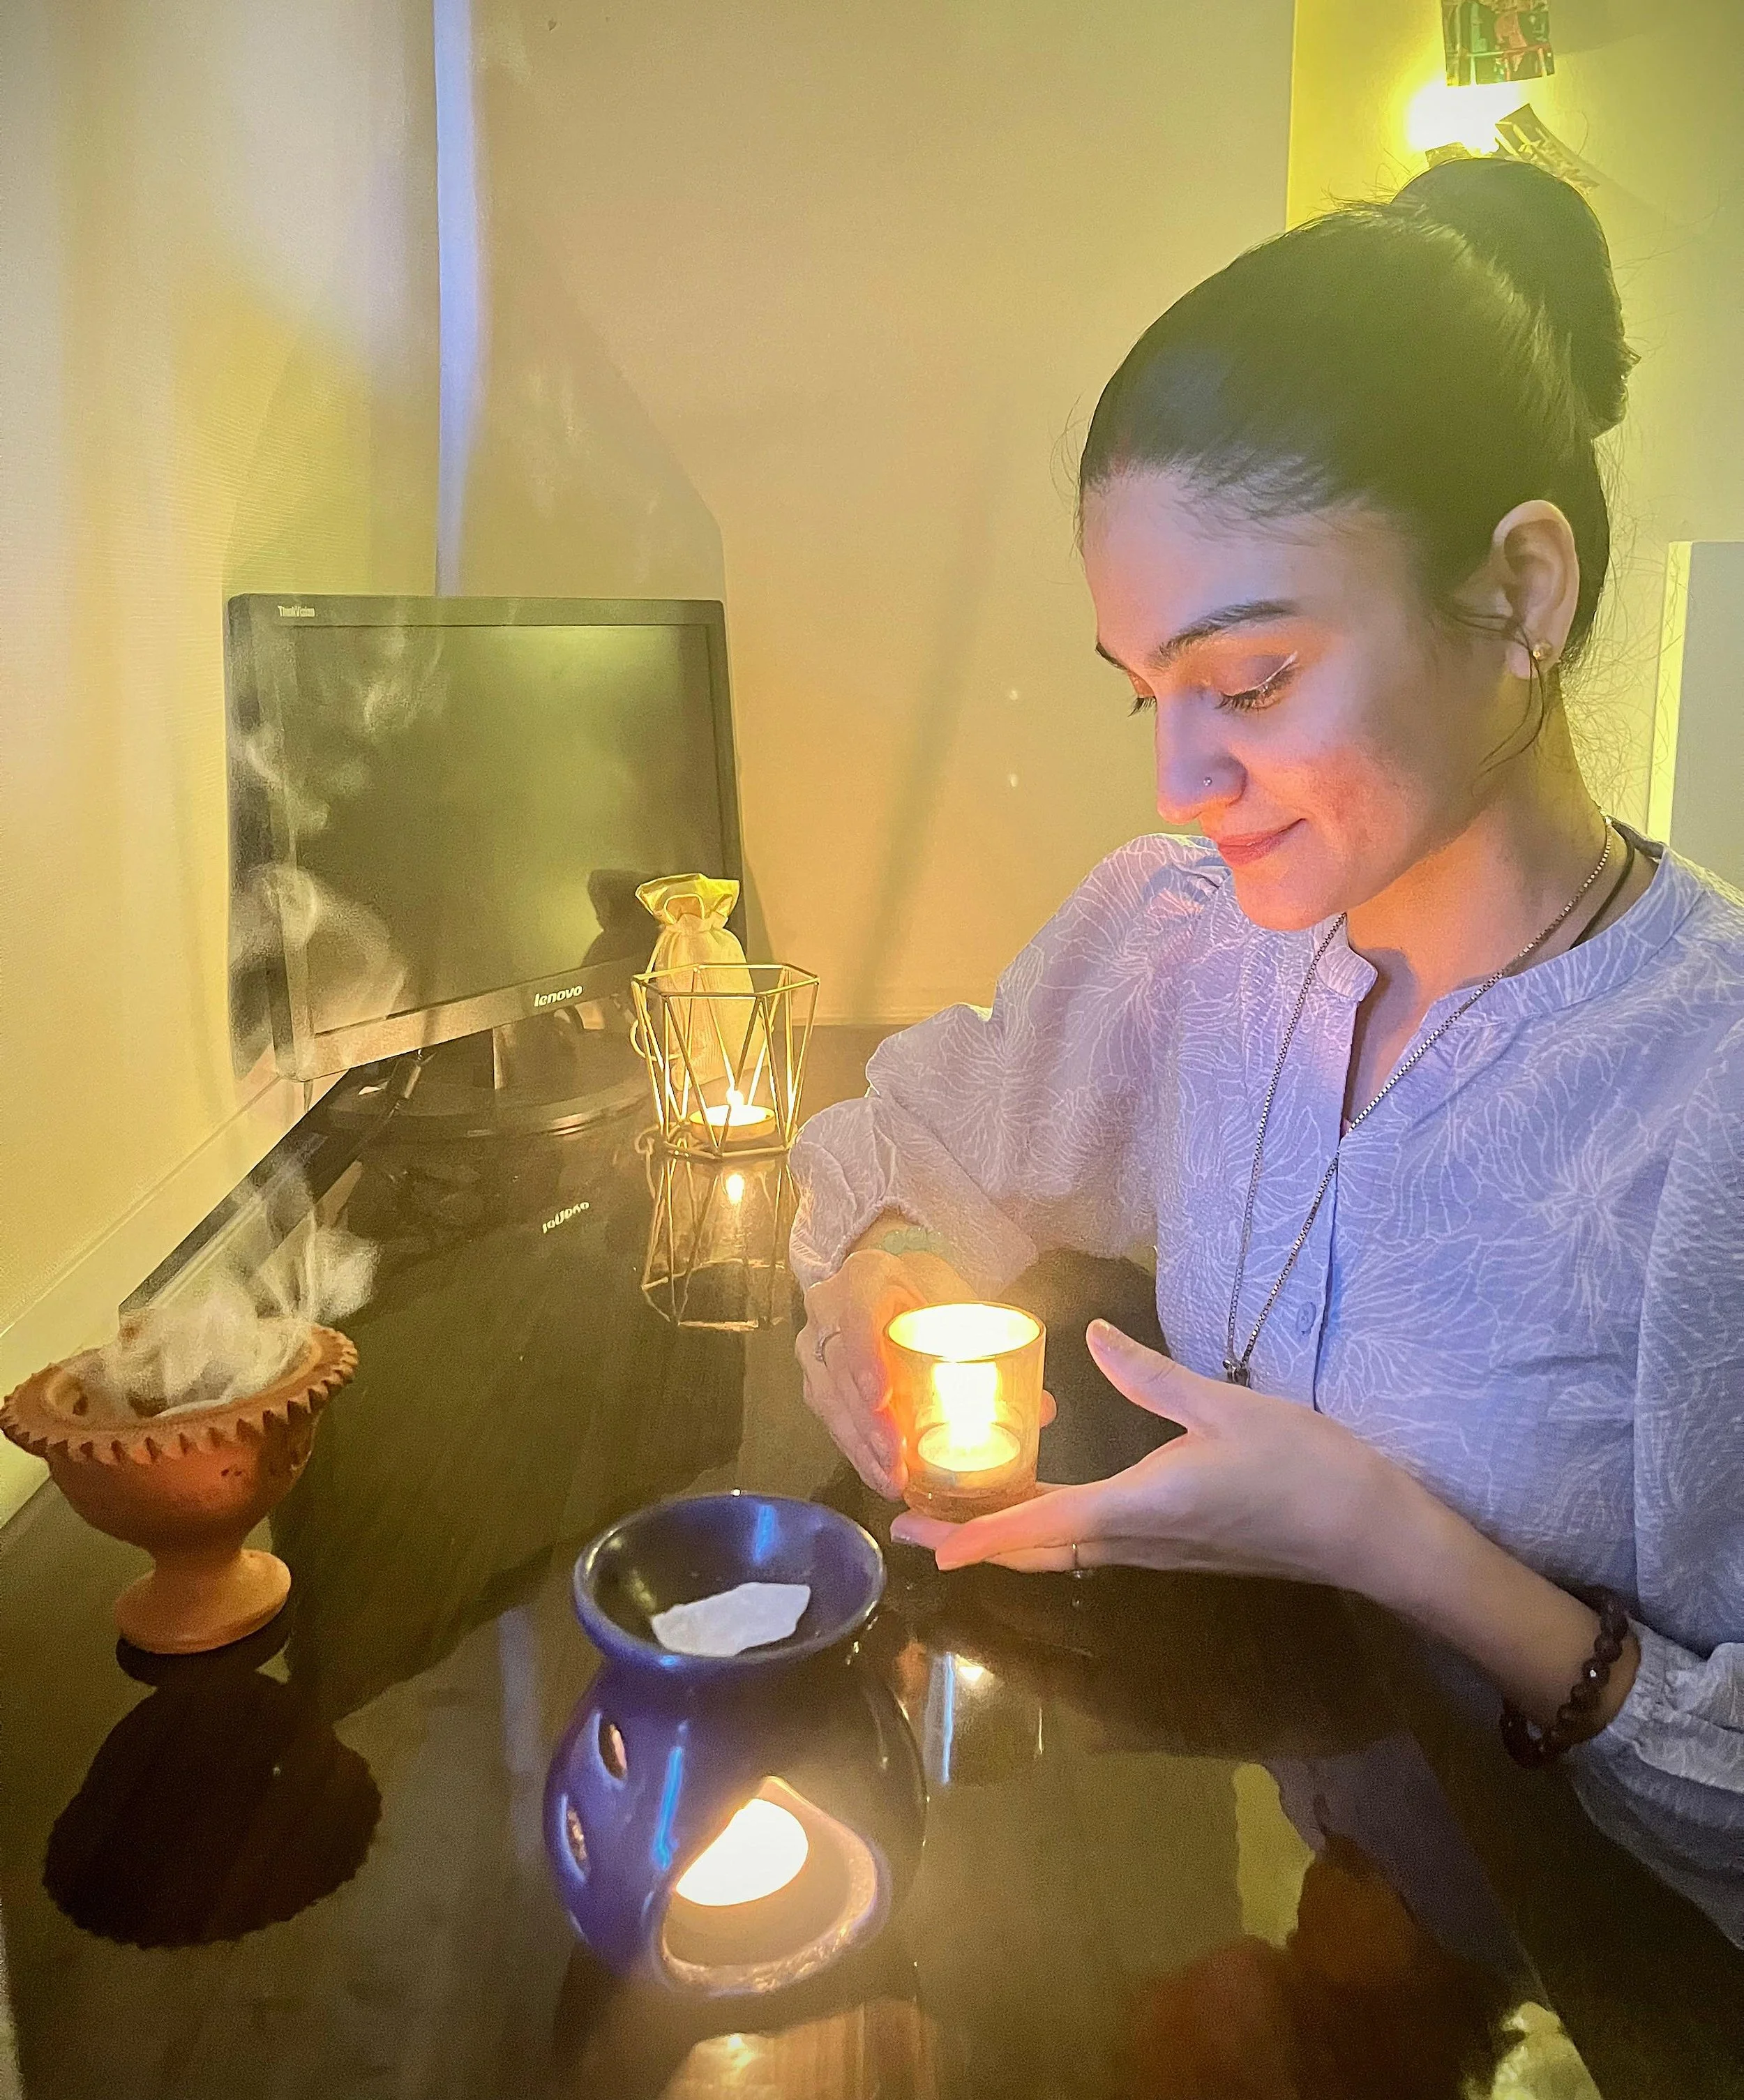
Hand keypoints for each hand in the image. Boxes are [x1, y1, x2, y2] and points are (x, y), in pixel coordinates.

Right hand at [797, 1251, 1053, 1498]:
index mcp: (867, 1276)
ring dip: (861, 1445)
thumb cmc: (929, 1291)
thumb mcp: (959, 1302)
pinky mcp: (817, 1377)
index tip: (883, 1396)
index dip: (866, 1356)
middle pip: (840, 1368)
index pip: (857, 1313)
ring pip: (829, 1399)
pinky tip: (881, 1476)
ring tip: (892, 1479)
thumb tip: (1046, 1409)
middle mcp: (830, 1307)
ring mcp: (816, 1344)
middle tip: (897, 1458)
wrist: (892, 1282)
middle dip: (868, 1420)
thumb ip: (997, 1348)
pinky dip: (856, 1450)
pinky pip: (829, 1418)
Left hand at [890, 1320, 1392, 1581]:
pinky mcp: (1179, 1549)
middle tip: (913, 1529)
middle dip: (975, 1539)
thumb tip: (1093, 1341)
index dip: (982, 1534)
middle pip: (1041, 1546)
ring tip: (960, 1513)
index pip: (1044, 1522)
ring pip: (1067, 1550)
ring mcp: (1160, 1553)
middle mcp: (1139, 1541)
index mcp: (1141, 1506)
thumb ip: (1151, 1377)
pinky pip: (1097, 1545)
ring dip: (1011, 1535)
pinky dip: (1054, 1530)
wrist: (1366, 1532)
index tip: (930, 1545)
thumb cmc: (1301, 1465)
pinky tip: (1043, 1506)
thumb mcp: (1224, 1407)